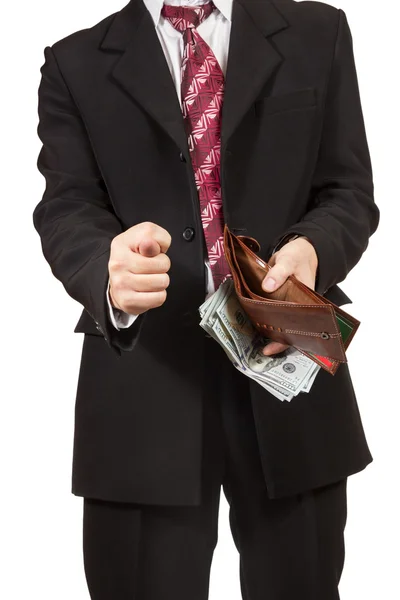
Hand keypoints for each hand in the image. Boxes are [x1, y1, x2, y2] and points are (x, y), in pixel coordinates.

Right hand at [108, 222, 171, 315]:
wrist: (119, 279)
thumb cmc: (136, 254)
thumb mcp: (145, 236)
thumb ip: (155, 235)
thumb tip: (151, 247)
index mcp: (120, 245)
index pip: (152, 241)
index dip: (158, 247)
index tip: (149, 250)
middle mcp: (118, 265)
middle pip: (163, 265)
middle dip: (162, 266)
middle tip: (151, 267)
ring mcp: (121, 285)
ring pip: (162, 282)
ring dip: (161, 281)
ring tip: (150, 278)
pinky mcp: (127, 301)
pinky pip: (159, 298)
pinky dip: (158, 295)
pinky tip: (149, 290)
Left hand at [261, 237, 317, 355]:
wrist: (299, 250)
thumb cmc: (298, 257)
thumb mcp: (289, 261)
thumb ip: (279, 273)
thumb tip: (267, 286)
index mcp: (306, 303)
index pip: (298, 328)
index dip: (285, 341)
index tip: (270, 349)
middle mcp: (297, 308)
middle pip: (286, 330)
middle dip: (274, 340)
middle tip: (258, 348)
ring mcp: (286, 305)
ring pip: (277, 322)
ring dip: (266, 329)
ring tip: (252, 340)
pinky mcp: (277, 300)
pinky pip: (269, 312)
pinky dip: (261, 316)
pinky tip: (250, 321)